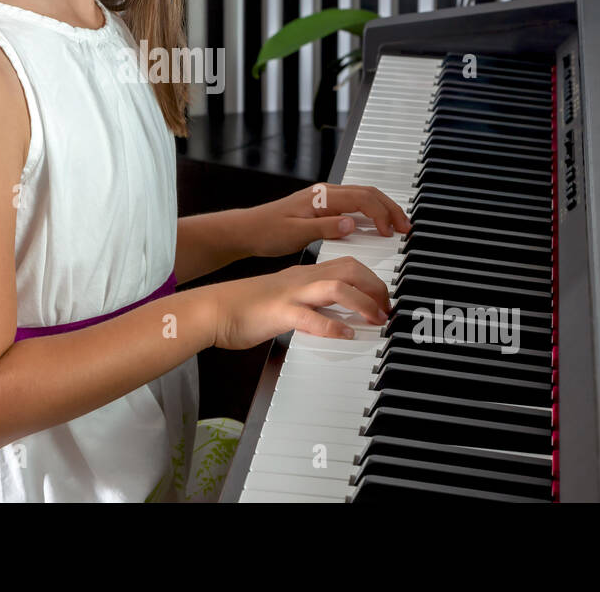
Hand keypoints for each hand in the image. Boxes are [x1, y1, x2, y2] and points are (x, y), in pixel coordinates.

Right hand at [209, 256, 390, 349]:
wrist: (213, 309)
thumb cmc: (245, 308)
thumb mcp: (286, 300)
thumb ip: (310, 304)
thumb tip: (335, 318)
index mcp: (304, 275)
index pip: (347, 265)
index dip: (372, 280)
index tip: (383, 300)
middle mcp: (301, 280)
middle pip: (350, 269)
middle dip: (376, 287)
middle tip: (386, 310)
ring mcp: (291, 295)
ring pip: (337, 287)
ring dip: (363, 303)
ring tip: (376, 320)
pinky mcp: (279, 313)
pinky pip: (311, 318)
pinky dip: (333, 325)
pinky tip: (346, 334)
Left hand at [239, 183, 410, 258]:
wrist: (248, 230)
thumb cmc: (267, 232)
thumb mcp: (296, 234)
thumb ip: (325, 228)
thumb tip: (352, 223)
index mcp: (321, 197)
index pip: (361, 199)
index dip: (380, 214)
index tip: (390, 233)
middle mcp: (325, 193)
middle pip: (368, 193)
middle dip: (390, 208)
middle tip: (406, 227)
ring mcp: (324, 198)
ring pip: (363, 196)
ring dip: (383, 209)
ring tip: (397, 225)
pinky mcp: (322, 206)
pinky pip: (353, 204)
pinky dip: (370, 212)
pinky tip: (376, 225)